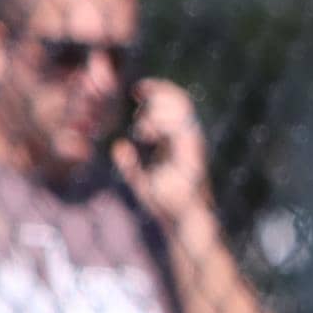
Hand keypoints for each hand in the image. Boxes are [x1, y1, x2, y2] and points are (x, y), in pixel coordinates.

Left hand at [112, 78, 213, 223]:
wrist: (182, 223)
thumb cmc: (166, 205)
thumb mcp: (141, 181)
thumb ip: (130, 164)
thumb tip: (118, 146)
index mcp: (179, 142)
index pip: (176, 105)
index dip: (159, 91)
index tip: (137, 90)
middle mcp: (190, 140)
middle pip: (182, 101)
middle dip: (160, 92)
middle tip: (137, 96)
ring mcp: (193, 146)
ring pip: (183, 110)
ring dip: (157, 110)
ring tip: (139, 126)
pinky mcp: (194, 155)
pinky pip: (182, 128)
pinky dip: (160, 125)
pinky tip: (143, 133)